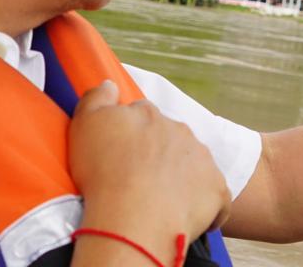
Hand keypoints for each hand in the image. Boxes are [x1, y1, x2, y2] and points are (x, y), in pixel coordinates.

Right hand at [69, 80, 230, 260]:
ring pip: (191, 163)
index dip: (131, 135)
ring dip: (180, 176)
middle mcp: (179, 130)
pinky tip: (182, 216)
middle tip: (138, 179)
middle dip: (158, 153)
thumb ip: (97, 98)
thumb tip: (110, 84)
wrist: (132, 219)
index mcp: (149, 114)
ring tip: (159, 200)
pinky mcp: (217, 189)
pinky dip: (202, 204)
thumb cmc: (103, 173)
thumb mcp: (85, 124)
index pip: (142, 116)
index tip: (120, 155)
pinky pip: (213, 195)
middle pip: (169, 138)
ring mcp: (202, 159)